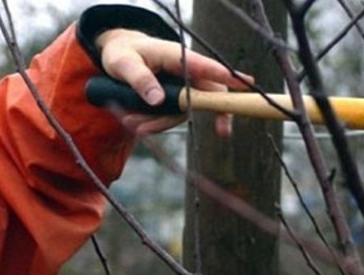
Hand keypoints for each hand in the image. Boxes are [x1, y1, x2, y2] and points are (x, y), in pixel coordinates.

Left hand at [95, 29, 253, 136]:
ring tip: (134, 126)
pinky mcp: (175, 102)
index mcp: (179, 57)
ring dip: (163, 123)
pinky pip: (171, 117)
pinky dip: (155, 124)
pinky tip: (136, 125)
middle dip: (219, 113)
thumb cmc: (122, 53)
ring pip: (186, 112)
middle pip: (212, 93)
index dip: (227, 75)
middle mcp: (187, 73)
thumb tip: (158, 100)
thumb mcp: (123, 63)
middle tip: (224, 132)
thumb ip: (139, 79)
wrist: (117, 58)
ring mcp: (183, 89)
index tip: (247, 82)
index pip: (207, 67)